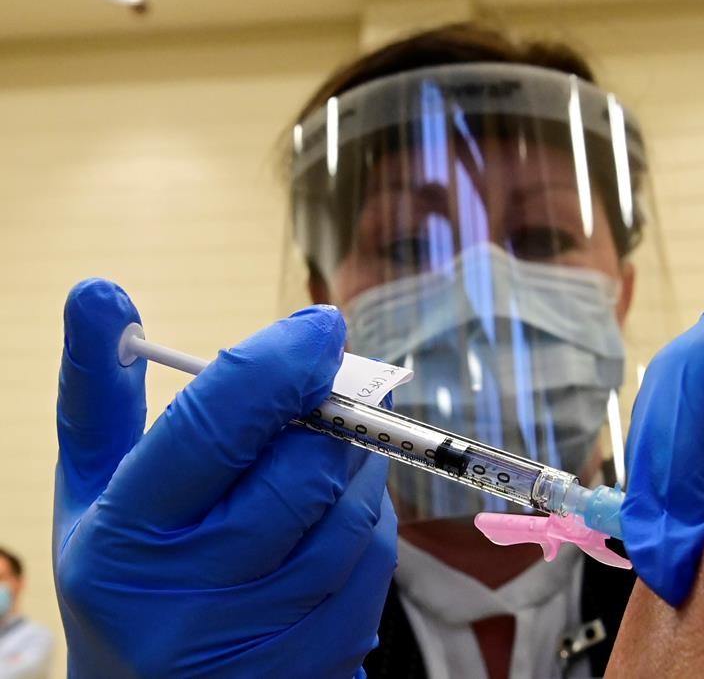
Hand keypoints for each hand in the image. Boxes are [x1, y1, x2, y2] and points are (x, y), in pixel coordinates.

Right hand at [54, 279, 396, 677]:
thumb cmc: (126, 576)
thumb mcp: (95, 492)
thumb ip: (101, 394)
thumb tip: (100, 293)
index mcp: (125, 542)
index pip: (215, 428)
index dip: (278, 364)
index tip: (319, 326)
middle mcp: (192, 600)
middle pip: (303, 471)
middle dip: (330, 414)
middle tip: (326, 392)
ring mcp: (262, 641)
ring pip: (354, 516)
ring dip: (357, 464)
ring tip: (322, 455)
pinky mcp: (319, 665)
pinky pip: (378, 565)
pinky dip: (370, 522)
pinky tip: (333, 519)